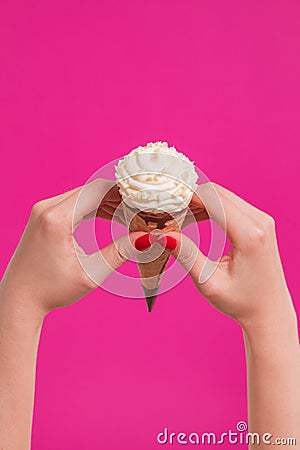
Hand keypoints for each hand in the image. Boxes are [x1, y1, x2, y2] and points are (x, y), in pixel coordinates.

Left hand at [0, 179, 136, 318]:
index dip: (124, 191)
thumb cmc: (50, 290)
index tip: (144, 198)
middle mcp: (47, 208)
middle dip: (119, 197)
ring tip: (130, 215)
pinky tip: (111, 216)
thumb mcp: (90, 273)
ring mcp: (44, 210)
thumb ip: (120, 252)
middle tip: (141, 208)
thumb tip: (147, 239)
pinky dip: (94, 207)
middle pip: (92, 190)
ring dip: (107, 202)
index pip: (97, 190)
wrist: (19, 298)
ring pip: (84, 195)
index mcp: (56, 219)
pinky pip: (75, 203)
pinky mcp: (45, 216)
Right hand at [170, 182, 295, 329]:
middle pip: (217, 192)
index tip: (164, 200)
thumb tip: (162, 236)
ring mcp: (262, 220)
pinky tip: (195, 217)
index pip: (213, 199)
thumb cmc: (242, 302)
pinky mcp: (259, 223)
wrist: (269, 310)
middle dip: (190, 195)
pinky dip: (210, 206)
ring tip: (178, 214)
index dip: (186, 195)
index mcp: (249, 235)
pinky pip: (231, 203)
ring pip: (223, 195)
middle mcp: (260, 222)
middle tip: (167, 208)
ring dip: (199, 200)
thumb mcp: (209, 282)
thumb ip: (187, 255)